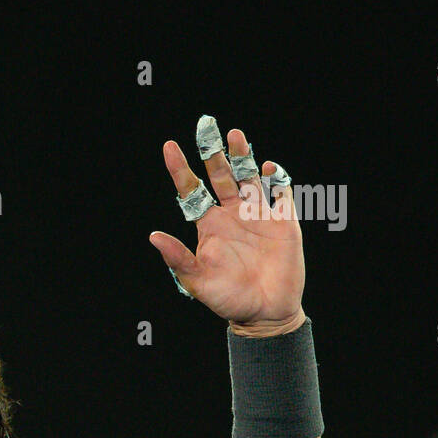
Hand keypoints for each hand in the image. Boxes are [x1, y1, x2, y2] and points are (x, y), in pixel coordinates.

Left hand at [150, 120, 304, 335]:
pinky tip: (268, 169)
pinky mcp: (283, 220)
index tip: (169, 146)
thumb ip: (178, 258)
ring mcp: (258, 214)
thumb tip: (153, 236)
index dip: (180, 168)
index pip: (192, 190)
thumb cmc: (228, 298)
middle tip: (206, 125)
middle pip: (220, 175)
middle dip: (212, 151)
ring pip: (248, 176)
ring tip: (236, 136)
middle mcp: (231, 213)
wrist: (265, 312)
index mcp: (209, 224)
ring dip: (243, 156)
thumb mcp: (197, 281)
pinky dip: (275, 179)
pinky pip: (280, 192)